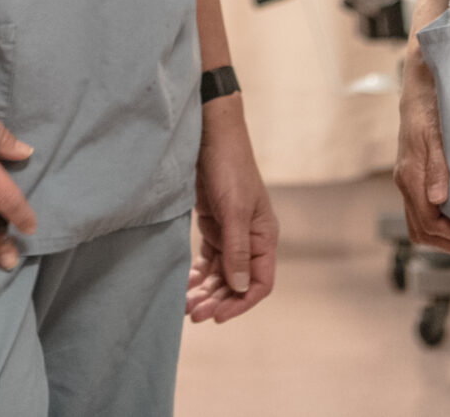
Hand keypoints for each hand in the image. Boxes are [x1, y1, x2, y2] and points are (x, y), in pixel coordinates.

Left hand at [185, 98, 277, 321]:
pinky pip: (208, 260)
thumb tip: (238, 287)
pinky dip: (198, 274)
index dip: (240, 303)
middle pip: (236, 282)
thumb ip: (236, 249)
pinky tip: (186, 284)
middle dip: (217, 300)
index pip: (259, 282)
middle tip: (193, 314)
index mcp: (264, 236)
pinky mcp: (214, 225)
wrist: (209, 134)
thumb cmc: (228, 166)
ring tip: (186, 306)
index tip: (218, 316)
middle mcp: (250, 239)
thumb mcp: (233, 209)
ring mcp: (231, 233)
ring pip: (221, 274)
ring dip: (206, 291)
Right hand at [394, 47, 449, 256]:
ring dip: (446, 238)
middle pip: (422, 231)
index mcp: (410, 175)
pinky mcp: (414, 173)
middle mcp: (405, 181)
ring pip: (419, 225)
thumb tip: (439, 200)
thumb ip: (438, 166)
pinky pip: (422, 211)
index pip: (430, 223)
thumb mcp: (436, 132)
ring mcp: (407, 178)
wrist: (420, 80)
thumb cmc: (430, 102)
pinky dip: (441, 224)